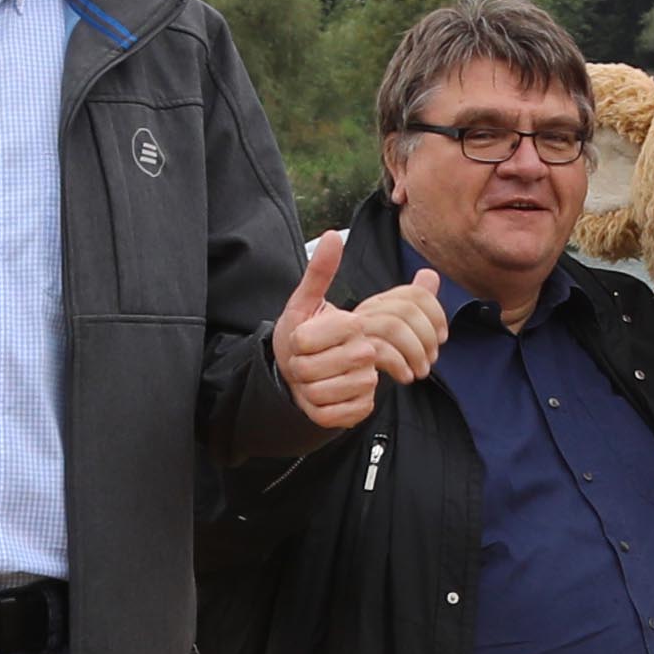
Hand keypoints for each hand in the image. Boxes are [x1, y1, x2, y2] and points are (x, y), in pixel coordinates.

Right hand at [275, 230, 448, 428]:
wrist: (287, 375)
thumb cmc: (304, 332)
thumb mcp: (308, 301)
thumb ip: (321, 270)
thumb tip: (333, 235)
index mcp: (299, 335)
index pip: (352, 326)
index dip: (355, 326)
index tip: (344, 328)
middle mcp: (301, 368)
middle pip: (361, 355)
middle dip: (363, 351)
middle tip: (349, 350)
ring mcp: (311, 396)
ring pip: (365, 382)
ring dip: (366, 375)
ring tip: (349, 368)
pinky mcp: (323, 418)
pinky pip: (362, 408)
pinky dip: (364, 398)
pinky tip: (349, 389)